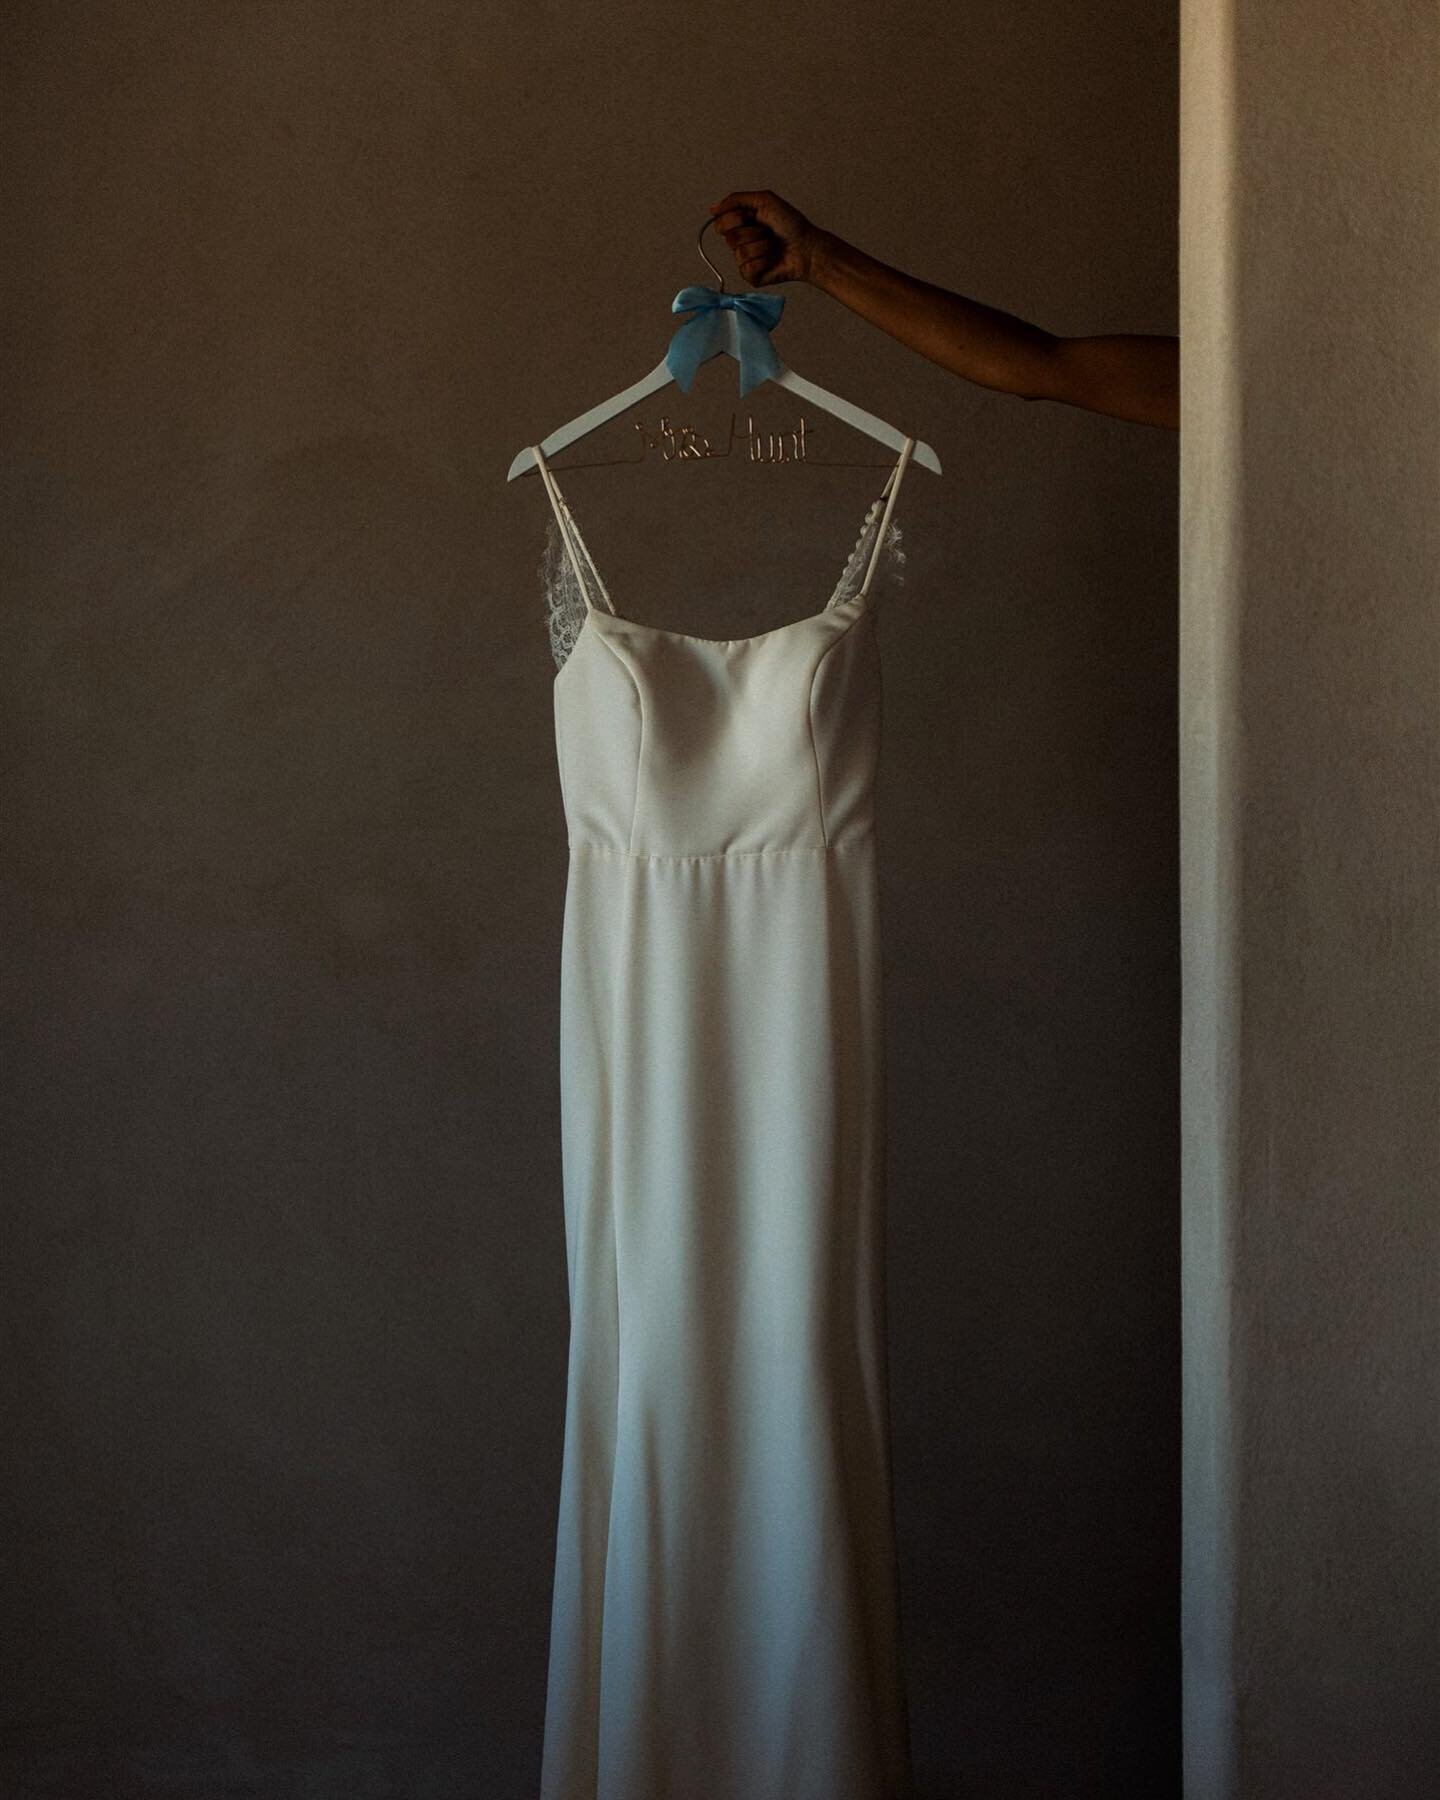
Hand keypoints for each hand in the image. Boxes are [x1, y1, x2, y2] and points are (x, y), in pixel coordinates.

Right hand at [706, 190, 827, 287]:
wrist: (806, 247)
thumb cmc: (791, 224)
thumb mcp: (764, 200)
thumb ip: (736, 199)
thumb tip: (713, 209)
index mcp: (741, 224)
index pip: (720, 223)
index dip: (736, 218)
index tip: (753, 215)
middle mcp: (741, 242)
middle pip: (729, 238)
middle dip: (751, 231)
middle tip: (766, 231)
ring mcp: (745, 260)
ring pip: (739, 253)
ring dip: (761, 246)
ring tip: (773, 245)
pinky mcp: (752, 276)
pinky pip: (747, 268)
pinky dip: (763, 261)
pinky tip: (772, 259)